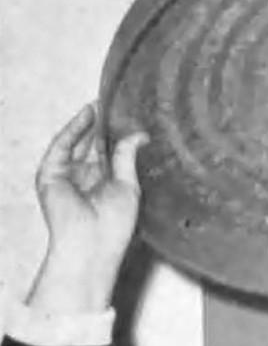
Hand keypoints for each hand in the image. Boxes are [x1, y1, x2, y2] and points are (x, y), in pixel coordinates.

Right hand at [28, 103, 147, 313]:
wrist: (92, 243)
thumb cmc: (113, 226)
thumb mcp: (128, 186)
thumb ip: (128, 157)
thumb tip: (139, 135)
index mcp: (102, 185)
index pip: (107, 153)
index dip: (114, 134)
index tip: (125, 114)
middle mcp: (84, 179)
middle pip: (90, 144)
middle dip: (100, 125)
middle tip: (112, 102)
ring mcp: (66, 176)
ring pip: (75, 142)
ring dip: (87, 122)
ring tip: (101, 103)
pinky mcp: (50, 174)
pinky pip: (62, 145)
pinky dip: (73, 129)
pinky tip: (87, 115)